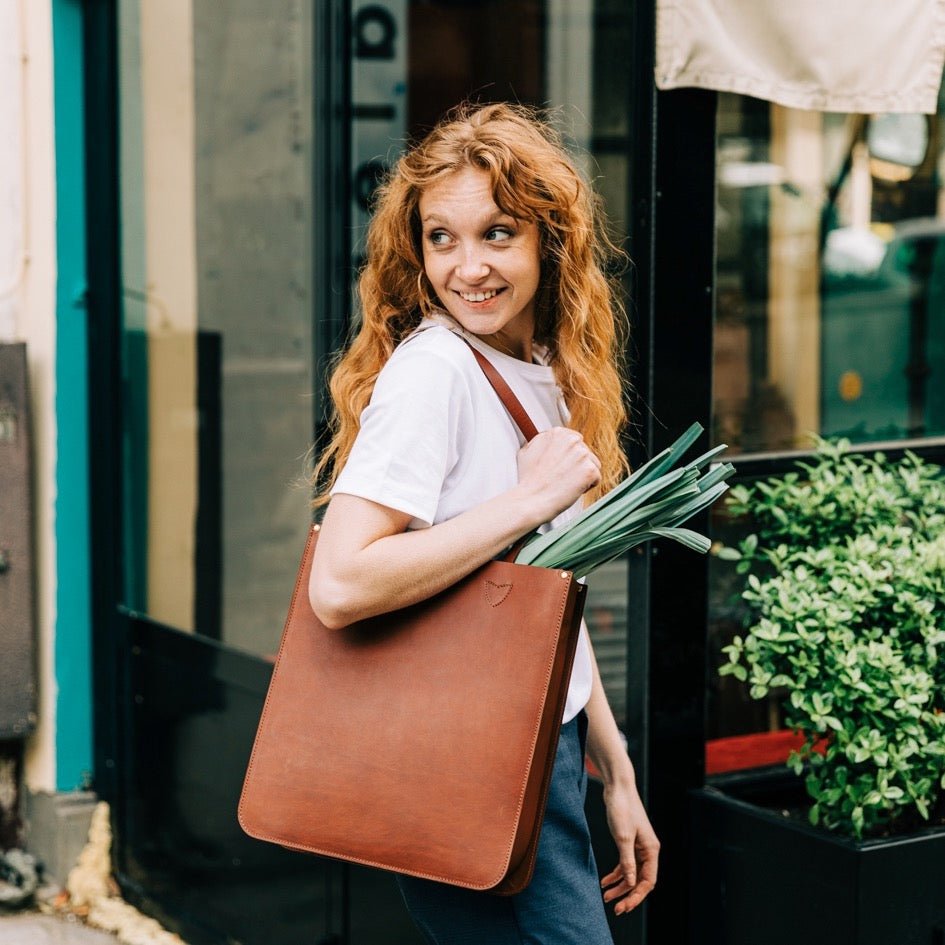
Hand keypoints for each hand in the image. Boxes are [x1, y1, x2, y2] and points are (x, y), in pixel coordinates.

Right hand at [516, 427, 600, 521]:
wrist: (531, 500)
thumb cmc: (528, 480)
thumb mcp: (527, 451)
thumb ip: (542, 441)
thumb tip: (549, 440)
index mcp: (557, 432)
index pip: (575, 441)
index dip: (568, 457)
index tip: (560, 466)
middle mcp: (571, 440)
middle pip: (585, 453)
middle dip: (576, 465)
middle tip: (560, 477)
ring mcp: (582, 454)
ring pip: (593, 465)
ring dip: (583, 475)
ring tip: (565, 483)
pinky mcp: (590, 470)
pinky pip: (596, 479)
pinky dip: (586, 487)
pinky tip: (571, 490)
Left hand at [599, 782, 659, 914]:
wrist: (617, 786)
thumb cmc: (621, 808)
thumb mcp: (622, 837)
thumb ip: (627, 862)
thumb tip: (631, 884)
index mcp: (651, 850)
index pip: (648, 881)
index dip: (636, 896)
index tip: (623, 907)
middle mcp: (647, 850)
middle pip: (640, 880)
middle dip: (627, 894)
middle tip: (614, 907)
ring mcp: (638, 846)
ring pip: (631, 873)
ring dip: (619, 885)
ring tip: (606, 895)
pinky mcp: (628, 841)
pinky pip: (625, 863)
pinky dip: (615, 873)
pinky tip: (605, 881)